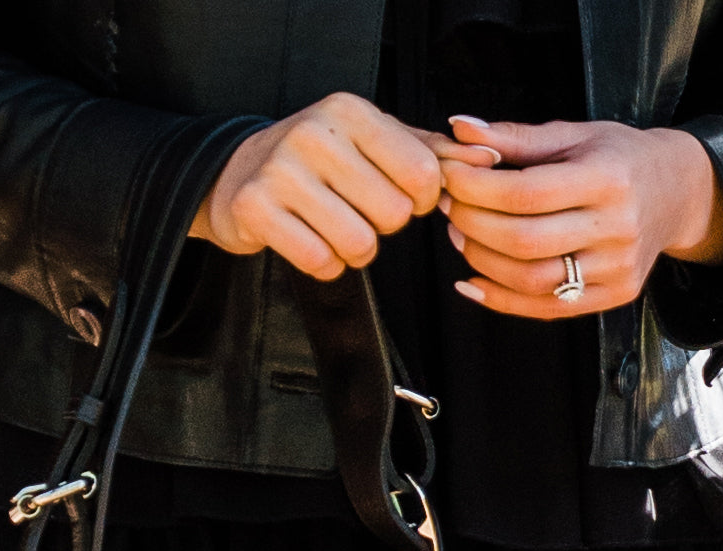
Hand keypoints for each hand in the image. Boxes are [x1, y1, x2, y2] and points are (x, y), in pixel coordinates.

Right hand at [190, 94, 493, 280]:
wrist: (236, 174)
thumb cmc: (317, 162)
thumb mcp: (373, 143)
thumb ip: (431, 152)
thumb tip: (486, 158)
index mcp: (350, 112)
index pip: (422, 174)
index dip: (421, 201)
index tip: (402, 198)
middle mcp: (315, 134)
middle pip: (393, 215)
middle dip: (383, 227)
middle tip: (357, 213)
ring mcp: (282, 172)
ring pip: (359, 244)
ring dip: (354, 251)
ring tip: (334, 229)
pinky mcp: (257, 210)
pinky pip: (320, 261)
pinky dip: (324, 265)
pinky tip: (310, 243)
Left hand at [436, 116, 722, 317]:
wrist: (678, 193)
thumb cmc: (620, 158)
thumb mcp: (575, 135)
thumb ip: (516, 137)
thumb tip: (458, 127)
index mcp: (608, 179)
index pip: (526, 193)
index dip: (476, 189)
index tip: (448, 178)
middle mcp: (617, 228)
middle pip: (524, 240)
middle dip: (473, 225)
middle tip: (448, 208)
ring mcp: (616, 268)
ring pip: (531, 279)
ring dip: (482, 262)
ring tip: (461, 237)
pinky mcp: (613, 296)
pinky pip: (545, 307)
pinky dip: (500, 299)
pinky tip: (473, 281)